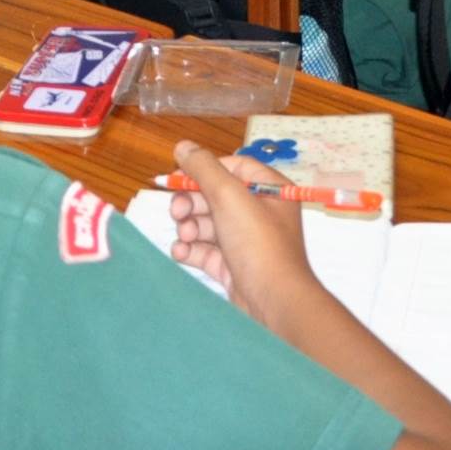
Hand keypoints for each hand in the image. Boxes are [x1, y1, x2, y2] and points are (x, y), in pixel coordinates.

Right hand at [164, 142, 321, 329]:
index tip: (179, 176)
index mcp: (271, 190)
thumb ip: (204, 169)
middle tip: (177, 211)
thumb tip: (183, 146)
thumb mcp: (229, 197)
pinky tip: (181, 253)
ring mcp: (246, 242)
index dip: (206, 170)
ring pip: (208, 224)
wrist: (274, 303)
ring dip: (190, 226)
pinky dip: (191, 250)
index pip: (235, 167)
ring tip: (184, 235)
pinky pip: (207, 251)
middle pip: (216, 196)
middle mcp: (261, 213)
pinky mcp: (233, 267)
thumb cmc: (258, 244)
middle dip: (192, 202)